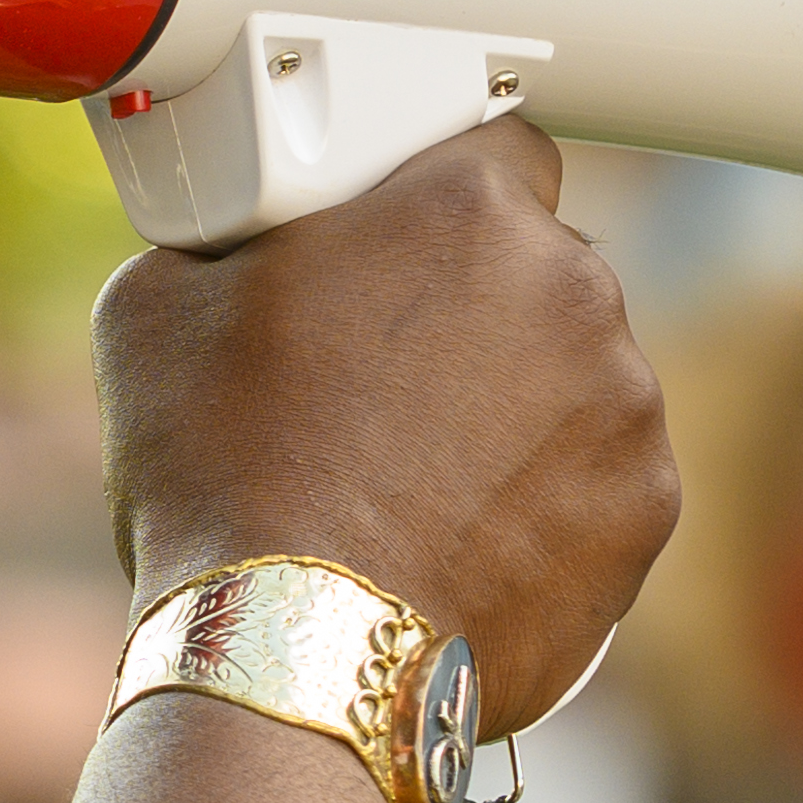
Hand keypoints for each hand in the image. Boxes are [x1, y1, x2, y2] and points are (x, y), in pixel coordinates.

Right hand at [98, 121, 678, 712]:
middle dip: (476, 309)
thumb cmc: (222, 476)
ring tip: (416, 479)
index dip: (443, 195)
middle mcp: (572, 285)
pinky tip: (464, 539)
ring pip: (577, 376)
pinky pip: (602, 479)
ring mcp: (625, 402)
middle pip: (539, 267)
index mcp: (468, 206)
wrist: (296, 657)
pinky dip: (551, 503)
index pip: (496, 145)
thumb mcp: (158, 305)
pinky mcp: (644, 509)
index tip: (407, 243)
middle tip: (384, 381)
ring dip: (518, 408)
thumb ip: (235, 241)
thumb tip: (242, 247)